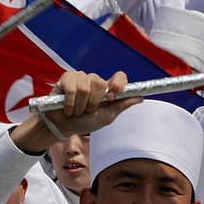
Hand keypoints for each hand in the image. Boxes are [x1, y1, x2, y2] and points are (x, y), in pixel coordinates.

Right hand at [11, 70, 137, 153]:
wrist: (63, 127)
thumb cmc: (84, 122)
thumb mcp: (106, 117)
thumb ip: (121, 106)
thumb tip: (140, 97)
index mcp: (107, 88)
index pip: (119, 76)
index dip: (118, 85)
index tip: (111, 98)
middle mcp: (94, 80)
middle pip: (100, 83)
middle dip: (93, 102)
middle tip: (86, 110)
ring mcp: (80, 78)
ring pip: (85, 87)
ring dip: (79, 105)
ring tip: (75, 110)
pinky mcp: (65, 79)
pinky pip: (72, 88)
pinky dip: (69, 103)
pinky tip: (66, 107)